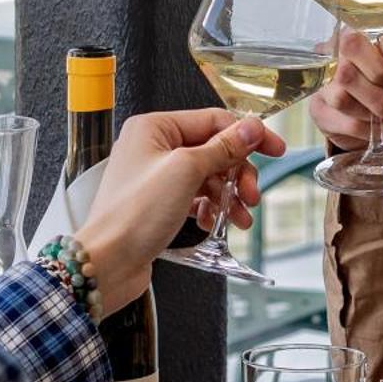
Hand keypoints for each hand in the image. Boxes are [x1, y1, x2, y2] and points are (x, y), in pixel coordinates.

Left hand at [78, 110, 283, 309]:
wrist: (108, 261)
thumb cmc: (132, 214)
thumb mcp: (186, 171)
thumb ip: (222, 147)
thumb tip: (250, 128)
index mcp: (154, 128)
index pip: (213, 120)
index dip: (248, 135)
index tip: (274, 149)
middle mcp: (153, 148)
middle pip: (214, 150)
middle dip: (237, 173)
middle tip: (250, 194)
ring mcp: (156, 176)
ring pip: (208, 176)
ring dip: (228, 196)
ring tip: (239, 216)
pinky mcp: (159, 202)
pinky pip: (196, 197)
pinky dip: (212, 208)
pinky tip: (216, 221)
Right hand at [309, 29, 382, 150]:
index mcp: (351, 40)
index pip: (352, 43)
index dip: (376, 65)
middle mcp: (330, 59)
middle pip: (344, 75)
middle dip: (377, 97)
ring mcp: (322, 87)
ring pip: (341, 100)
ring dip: (373, 113)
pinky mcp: (320, 112)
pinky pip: (344, 123)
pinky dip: (369, 130)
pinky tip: (380, 128)